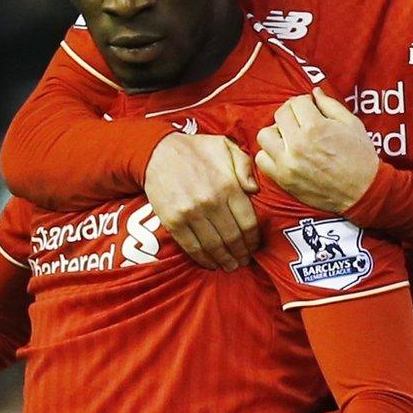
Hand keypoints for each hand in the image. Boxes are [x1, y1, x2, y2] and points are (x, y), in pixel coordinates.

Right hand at [144, 133, 260, 271]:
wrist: (157, 152)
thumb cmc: (195, 149)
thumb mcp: (225, 146)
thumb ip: (245, 165)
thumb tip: (254, 190)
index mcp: (228, 185)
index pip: (248, 222)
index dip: (254, 239)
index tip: (255, 246)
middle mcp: (211, 202)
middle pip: (233, 237)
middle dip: (241, 253)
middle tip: (244, 261)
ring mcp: (191, 214)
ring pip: (214, 246)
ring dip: (224, 259)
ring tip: (230, 266)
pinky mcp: (173, 221)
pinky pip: (191, 246)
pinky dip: (203, 259)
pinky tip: (211, 263)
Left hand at [255, 89, 379, 213]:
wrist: (363, 191)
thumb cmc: (360, 157)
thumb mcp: (352, 124)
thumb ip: (330, 105)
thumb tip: (314, 92)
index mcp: (316, 127)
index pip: (296, 102)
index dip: (305, 102)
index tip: (310, 108)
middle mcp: (298, 144)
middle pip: (279, 115)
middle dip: (291, 113)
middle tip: (301, 120)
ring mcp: (287, 162)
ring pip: (264, 135)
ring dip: (276, 132)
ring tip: (289, 137)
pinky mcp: (283, 178)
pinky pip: (261, 159)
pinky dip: (269, 154)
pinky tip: (283, 153)